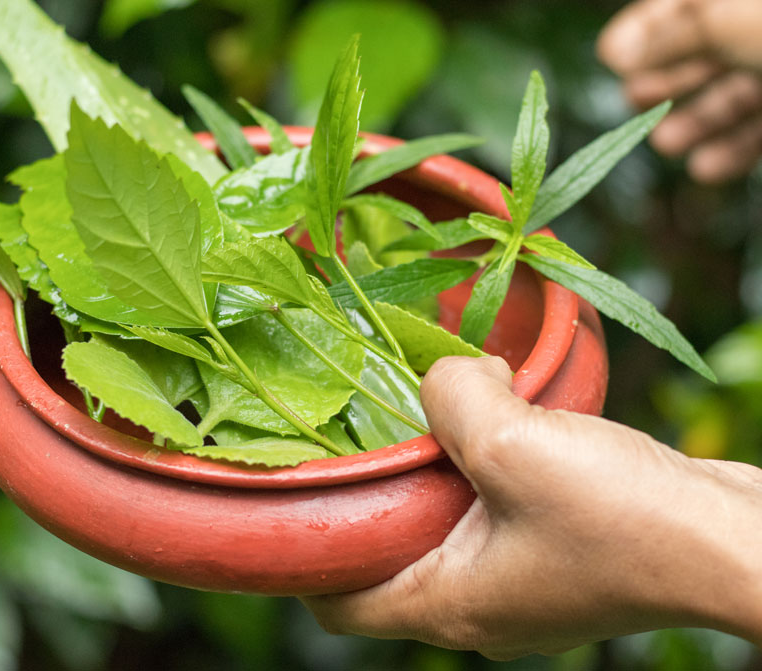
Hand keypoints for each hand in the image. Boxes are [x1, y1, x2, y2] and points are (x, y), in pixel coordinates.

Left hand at [301, 356, 761, 658]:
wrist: (735, 540)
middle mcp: (475, 602)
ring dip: (436, 461)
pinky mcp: (555, 550)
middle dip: (372, 486)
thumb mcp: (513, 442)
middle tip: (362, 419)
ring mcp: (519, 579)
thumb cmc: (625, 516)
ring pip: (443, 520)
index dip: (303, 552)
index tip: (296, 486)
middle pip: (386, 549)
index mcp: (446, 604)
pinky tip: (498, 411)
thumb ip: (449, 398)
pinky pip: (493, 504)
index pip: (336, 600)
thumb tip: (441, 375)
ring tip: (435, 401)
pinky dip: (484, 461)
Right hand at [597, 0, 761, 182]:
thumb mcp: (730, 21)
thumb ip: (675, 36)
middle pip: (700, 56)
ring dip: (691, 126)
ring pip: (728, 100)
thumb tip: (618, 52)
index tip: (610, 57)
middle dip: (664, 84)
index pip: (679, 8)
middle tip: (634, 100)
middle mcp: (755, 31)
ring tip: (667, 144)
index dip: (643, 32)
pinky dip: (729, 153)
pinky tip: (705, 168)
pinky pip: (755, 134)